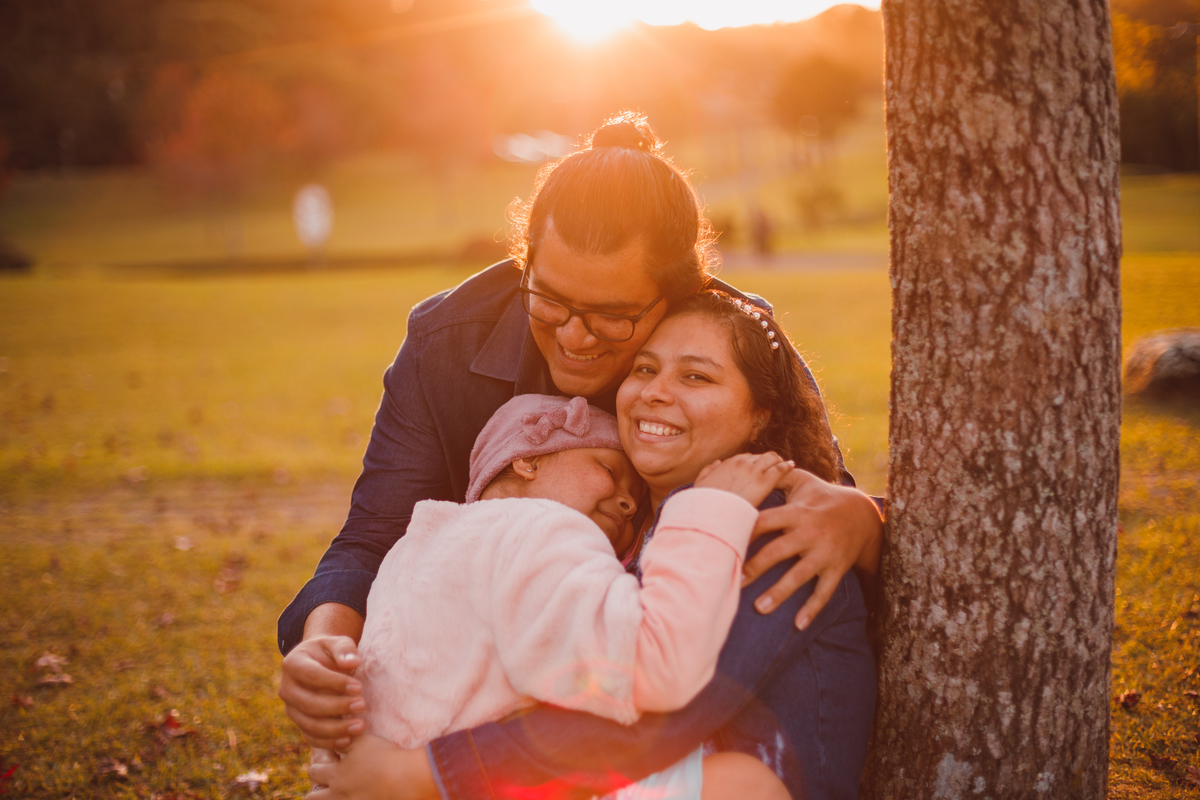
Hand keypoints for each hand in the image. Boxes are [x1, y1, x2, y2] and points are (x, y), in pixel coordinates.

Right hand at [279, 635, 365, 748]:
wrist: (319, 663)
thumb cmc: (331, 652)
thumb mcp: (338, 642)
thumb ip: (344, 649)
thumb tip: (353, 662)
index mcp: (292, 664)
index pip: (312, 676)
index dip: (335, 683)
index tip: (359, 687)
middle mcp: (287, 688)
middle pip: (309, 703)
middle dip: (337, 707)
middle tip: (362, 705)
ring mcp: (291, 708)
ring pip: (309, 724)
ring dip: (335, 728)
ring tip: (360, 726)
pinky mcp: (299, 723)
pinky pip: (311, 737)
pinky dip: (328, 742)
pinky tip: (348, 740)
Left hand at [307, 734, 438, 799]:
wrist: (406, 778)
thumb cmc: (383, 756)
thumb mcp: (361, 741)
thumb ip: (343, 735)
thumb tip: (332, 726)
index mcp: (335, 775)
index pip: (313, 771)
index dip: (319, 763)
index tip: (332, 757)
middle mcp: (338, 794)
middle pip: (312, 798)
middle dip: (317, 788)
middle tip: (331, 778)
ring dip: (329, 797)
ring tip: (342, 789)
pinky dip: (350, 798)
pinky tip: (360, 792)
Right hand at [694, 452, 794, 507]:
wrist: (713, 512)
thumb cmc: (705, 503)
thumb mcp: (700, 484)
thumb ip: (707, 471)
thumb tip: (717, 463)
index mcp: (728, 463)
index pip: (746, 458)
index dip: (753, 463)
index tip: (758, 469)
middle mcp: (741, 463)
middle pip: (761, 456)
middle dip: (768, 461)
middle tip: (775, 467)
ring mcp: (754, 471)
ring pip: (772, 458)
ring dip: (779, 461)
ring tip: (786, 466)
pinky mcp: (764, 482)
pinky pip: (780, 469)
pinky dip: (787, 466)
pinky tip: (791, 467)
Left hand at [741, 469, 882, 629]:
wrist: (863, 515)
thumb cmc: (822, 496)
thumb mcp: (802, 481)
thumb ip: (774, 477)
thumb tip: (744, 467)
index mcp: (796, 513)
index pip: (765, 521)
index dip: (744, 531)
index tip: (723, 542)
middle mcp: (809, 533)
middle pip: (777, 551)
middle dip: (755, 567)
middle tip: (733, 581)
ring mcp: (824, 553)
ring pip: (800, 576)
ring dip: (779, 593)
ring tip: (759, 608)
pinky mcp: (836, 569)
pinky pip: (825, 592)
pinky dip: (812, 609)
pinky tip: (798, 625)